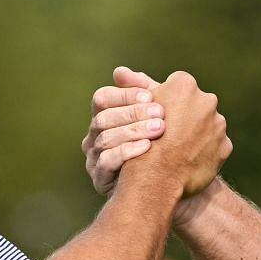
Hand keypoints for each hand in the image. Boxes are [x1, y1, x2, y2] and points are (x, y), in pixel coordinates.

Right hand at [83, 65, 164, 195]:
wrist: (167, 187)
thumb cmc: (160, 147)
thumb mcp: (155, 117)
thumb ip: (144, 93)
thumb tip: (119, 72)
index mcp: (104, 118)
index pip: (102, 98)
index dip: (123, 95)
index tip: (150, 96)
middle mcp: (94, 137)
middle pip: (103, 118)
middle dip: (132, 113)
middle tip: (161, 113)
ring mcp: (94, 158)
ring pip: (105, 139)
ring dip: (133, 131)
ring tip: (160, 129)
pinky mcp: (100, 179)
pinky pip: (107, 161)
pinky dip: (127, 152)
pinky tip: (148, 147)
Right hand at [120, 69, 230, 197]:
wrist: (157, 179)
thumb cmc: (142, 140)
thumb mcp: (136, 110)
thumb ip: (136, 89)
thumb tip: (120, 72)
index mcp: (184, 85)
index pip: (177, 86)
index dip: (165, 101)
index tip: (158, 115)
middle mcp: (207, 100)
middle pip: (195, 104)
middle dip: (184, 116)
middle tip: (168, 133)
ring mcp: (219, 124)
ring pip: (207, 125)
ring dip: (195, 134)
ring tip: (178, 150)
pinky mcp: (225, 146)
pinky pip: (215, 146)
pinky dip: (205, 152)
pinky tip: (189, 161)